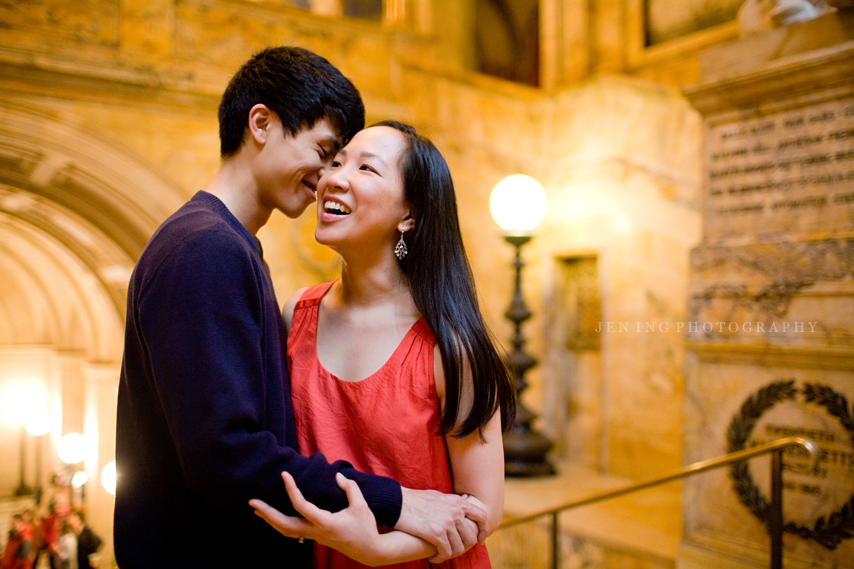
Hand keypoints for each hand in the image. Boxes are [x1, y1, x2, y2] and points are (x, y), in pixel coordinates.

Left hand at [250, 472, 391, 565]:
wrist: (368, 550)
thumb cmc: (365, 527)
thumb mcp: (361, 505)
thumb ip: (350, 488)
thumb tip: (336, 476)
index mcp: (326, 522)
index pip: (301, 506)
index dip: (291, 489)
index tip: (284, 474)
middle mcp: (316, 531)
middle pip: (284, 525)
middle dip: (267, 513)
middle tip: (253, 502)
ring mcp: (313, 536)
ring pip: (285, 531)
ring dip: (269, 520)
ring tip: (256, 509)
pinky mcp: (314, 537)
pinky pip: (291, 532)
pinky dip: (278, 525)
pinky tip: (273, 518)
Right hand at [394, 487, 486, 562]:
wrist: (396, 501)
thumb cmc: (413, 499)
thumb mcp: (437, 496)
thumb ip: (450, 502)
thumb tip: (460, 503)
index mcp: (457, 501)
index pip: (481, 516)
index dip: (483, 530)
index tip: (479, 540)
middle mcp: (455, 511)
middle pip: (470, 537)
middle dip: (463, 548)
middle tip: (453, 552)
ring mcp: (447, 522)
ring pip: (458, 547)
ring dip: (450, 555)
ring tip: (440, 556)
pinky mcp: (436, 532)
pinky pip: (446, 552)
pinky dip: (440, 558)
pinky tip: (433, 558)